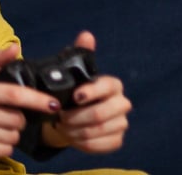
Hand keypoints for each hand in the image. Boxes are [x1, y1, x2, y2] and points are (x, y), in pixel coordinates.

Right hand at [0, 43, 63, 159]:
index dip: (36, 99)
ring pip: (13, 136)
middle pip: (17, 119)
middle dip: (18, 120)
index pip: (13, 94)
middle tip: (3, 116)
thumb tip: (15, 48)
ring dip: (11, 133)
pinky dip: (4, 146)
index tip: (53, 104)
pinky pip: (6, 149)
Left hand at [45, 31, 130, 153]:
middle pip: (101, 114)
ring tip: (61, 126)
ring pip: (97, 131)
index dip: (90, 93)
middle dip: (76, 117)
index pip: (106, 87)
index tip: (74, 97)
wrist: (74, 114)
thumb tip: (87, 35)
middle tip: (60, 117)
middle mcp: (121, 103)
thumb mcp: (72, 72)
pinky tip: (71, 136)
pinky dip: (81, 143)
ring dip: (74, 131)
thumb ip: (79, 53)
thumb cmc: (73, 90)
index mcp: (112, 85)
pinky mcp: (116, 140)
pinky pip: (99, 146)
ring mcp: (121, 123)